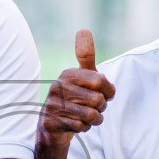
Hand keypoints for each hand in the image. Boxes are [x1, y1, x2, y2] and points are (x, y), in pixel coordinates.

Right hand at [38, 29, 114, 153]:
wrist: (53, 126)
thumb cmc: (74, 99)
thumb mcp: (83, 76)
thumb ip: (86, 55)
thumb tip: (83, 29)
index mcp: (68, 73)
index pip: (101, 82)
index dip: (109, 93)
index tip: (104, 94)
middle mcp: (58, 87)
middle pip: (98, 100)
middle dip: (100, 108)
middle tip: (91, 108)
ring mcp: (52, 105)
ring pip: (90, 116)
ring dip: (93, 120)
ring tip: (84, 117)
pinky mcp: (50, 122)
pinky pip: (80, 127)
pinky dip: (82, 129)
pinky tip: (74, 124)